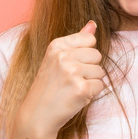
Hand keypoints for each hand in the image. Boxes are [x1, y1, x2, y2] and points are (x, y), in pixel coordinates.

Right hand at [17, 21, 106, 137]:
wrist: (37, 115)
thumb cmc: (48, 87)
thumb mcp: (56, 59)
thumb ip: (76, 41)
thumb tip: (93, 24)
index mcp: (56, 45)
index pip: (90, 39)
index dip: (84, 55)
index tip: (69, 65)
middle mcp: (63, 56)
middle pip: (97, 55)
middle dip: (89, 69)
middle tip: (70, 80)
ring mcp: (72, 72)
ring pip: (100, 72)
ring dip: (90, 83)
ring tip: (72, 89)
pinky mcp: (81, 88)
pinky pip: (100, 86)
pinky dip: (91, 94)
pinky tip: (75, 98)